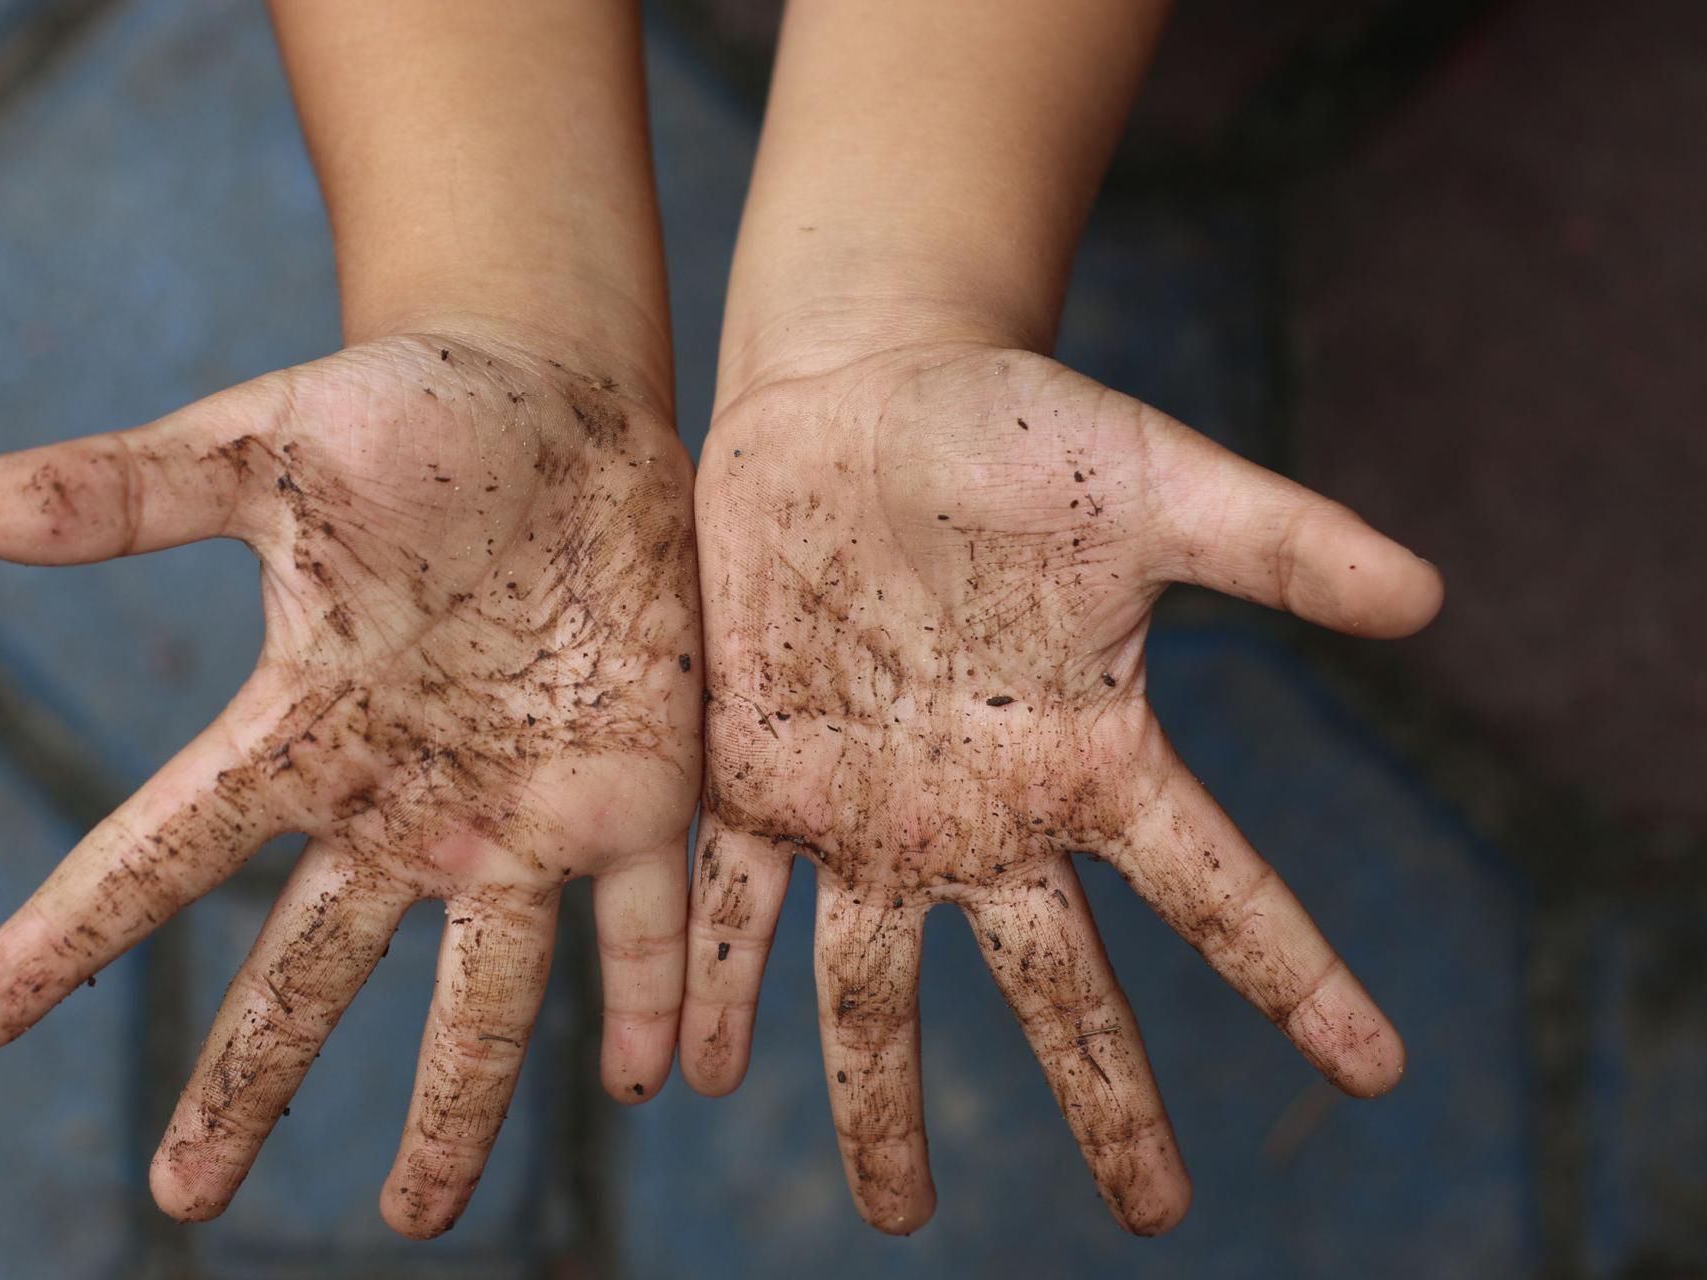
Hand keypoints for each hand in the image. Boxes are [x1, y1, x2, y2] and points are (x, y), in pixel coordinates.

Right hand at [0, 331, 701, 1236]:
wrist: (559, 412)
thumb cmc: (410, 420)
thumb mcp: (271, 446)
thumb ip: (143, 487)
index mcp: (308, 727)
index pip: (164, 845)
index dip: (70, 927)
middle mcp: (407, 801)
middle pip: (312, 968)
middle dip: (249, 1081)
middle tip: (184, 1198)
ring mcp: (524, 810)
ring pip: (485, 989)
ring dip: (456, 1105)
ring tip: (417, 1217)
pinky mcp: (638, 789)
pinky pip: (645, 920)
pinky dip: (648, 998)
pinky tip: (649, 1080)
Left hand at [683, 343, 1441, 1234]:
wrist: (861, 394)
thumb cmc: (1017, 428)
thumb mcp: (1156, 480)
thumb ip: (1279, 542)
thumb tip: (1432, 596)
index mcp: (1093, 754)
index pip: (1220, 890)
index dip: (1301, 978)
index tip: (1379, 1070)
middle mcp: (987, 813)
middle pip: (1057, 988)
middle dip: (1106, 1101)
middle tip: (1155, 1218)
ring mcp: (868, 808)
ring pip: (875, 985)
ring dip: (878, 1098)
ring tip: (894, 1209)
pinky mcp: (759, 773)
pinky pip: (732, 900)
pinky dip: (712, 984)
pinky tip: (699, 1071)